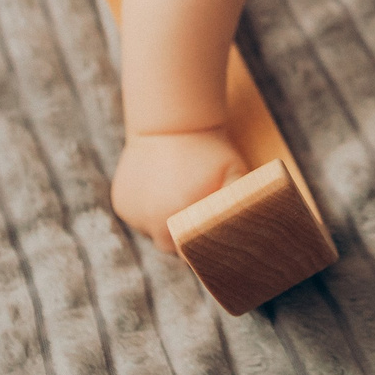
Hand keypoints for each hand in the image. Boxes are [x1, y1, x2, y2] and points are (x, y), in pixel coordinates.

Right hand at [110, 128, 247, 251]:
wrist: (169, 120)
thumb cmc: (208, 148)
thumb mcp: (235, 172)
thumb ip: (242, 203)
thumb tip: (252, 230)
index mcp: (183, 218)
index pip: (192, 253)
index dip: (201, 248)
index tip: (208, 236)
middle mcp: (154, 221)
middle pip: (169, 246)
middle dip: (181, 237)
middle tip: (194, 213)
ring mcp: (135, 213)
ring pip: (151, 231)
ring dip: (162, 222)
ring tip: (176, 196)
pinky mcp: (122, 204)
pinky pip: (137, 217)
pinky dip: (146, 210)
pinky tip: (158, 190)